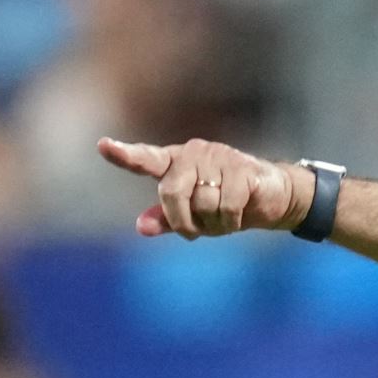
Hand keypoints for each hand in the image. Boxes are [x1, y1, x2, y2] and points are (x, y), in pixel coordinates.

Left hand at [97, 137, 309, 239]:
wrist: (273, 198)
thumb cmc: (226, 204)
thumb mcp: (194, 216)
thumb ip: (166, 219)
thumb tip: (141, 227)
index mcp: (175, 163)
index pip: (146, 159)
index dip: (124, 155)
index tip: (104, 146)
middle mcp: (194, 154)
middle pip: (171, 192)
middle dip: (182, 220)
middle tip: (196, 232)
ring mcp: (219, 158)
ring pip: (202, 203)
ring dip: (213, 224)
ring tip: (224, 219)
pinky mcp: (243, 169)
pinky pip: (226, 206)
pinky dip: (231, 221)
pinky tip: (239, 215)